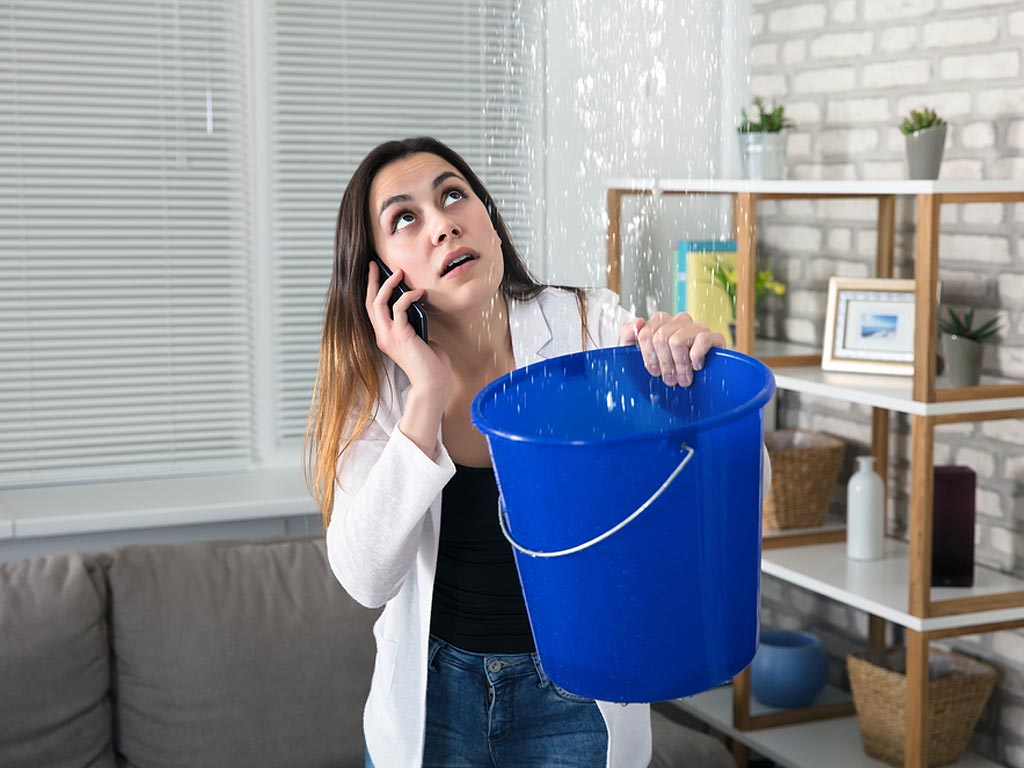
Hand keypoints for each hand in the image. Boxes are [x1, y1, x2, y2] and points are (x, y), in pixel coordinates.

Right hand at [365, 261, 449, 401]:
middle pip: (370, 302)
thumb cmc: (430, 363)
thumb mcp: (417, 338)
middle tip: (376, 264)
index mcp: (384, 337)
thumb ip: (412, 323)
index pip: (372, 309)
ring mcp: (389, 336)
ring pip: (380, 303)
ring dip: (389, 285)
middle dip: (372, 281)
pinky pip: (399, 308)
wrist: (433, 382)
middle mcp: (382, 336)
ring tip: (399, 273)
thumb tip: (415, 304)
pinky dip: (409, 296)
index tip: (374, 273)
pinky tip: (420, 293)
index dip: (371, 290)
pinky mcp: (401, 335)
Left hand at [620, 311, 724, 386]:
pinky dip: (697, 357)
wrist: (700, 388)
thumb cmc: (669, 371)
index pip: (645, 332)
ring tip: (683, 378)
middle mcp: (679, 322)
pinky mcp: (715, 336)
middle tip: (669, 379)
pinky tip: (697, 366)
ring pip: (677, 341)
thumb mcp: (641, 358)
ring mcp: (697, 327)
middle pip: (660, 337)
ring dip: (679, 365)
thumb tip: (636, 323)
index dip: (647, 356)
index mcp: (661, 324)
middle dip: (664, 364)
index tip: (653, 371)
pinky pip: (702, 340)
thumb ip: (629, 338)